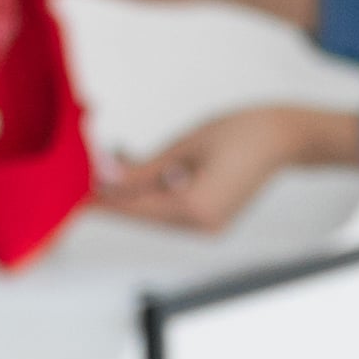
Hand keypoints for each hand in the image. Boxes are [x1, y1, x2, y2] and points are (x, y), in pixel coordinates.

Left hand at [98, 99, 358, 230]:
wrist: (286, 137)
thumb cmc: (243, 131)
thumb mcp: (185, 144)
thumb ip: (143, 168)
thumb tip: (106, 178)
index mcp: (195, 208)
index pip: (133, 209)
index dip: (100, 199)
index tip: (72, 193)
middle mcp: (202, 227)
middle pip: (141, 215)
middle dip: (114, 192)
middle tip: (87, 167)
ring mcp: (209, 227)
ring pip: (154, 213)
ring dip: (133, 190)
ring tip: (114, 157)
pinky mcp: (212, 220)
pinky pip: (171, 210)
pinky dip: (153, 192)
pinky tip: (141, 166)